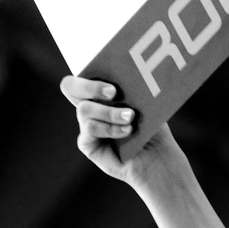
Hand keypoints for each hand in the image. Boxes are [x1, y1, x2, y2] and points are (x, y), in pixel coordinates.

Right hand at [59, 75, 177, 184]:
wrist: (157, 156)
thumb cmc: (152, 127)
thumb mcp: (144, 103)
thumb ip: (131, 88)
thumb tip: (128, 73)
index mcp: (99, 91)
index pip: (82, 74)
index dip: (88, 71)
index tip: (111, 76)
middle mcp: (89, 106)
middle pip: (70, 86)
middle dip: (91, 86)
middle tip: (113, 92)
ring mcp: (86, 124)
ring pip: (84, 109)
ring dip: (109, 112)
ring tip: (130, 117)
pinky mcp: (87, 143)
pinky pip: (91, 129)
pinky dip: (110, 128)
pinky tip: (127, 131)